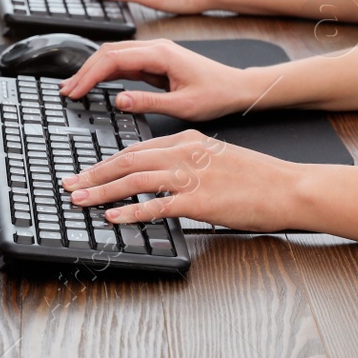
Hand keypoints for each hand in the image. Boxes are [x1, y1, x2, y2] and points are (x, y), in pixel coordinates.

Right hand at [57, 38, 252, 119]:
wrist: (237, 88)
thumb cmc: (216, 94)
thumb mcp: (182, 105)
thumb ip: (148, 101)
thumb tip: (118, 100)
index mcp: (161, 54)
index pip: (113, 59)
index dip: (90, 74)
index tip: (74, 91)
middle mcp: (155, 48)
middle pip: (108, 52)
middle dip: (84, 70)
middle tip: (66, 91)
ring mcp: (154, 53)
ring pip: (114, 56)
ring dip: (92, 70)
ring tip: (74, 87)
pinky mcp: (156, 61)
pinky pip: (124, 63)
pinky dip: (106, 72)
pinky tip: (95, 83)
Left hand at [62, 130, 307, 233]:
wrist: (286, 187)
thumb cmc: (256, 178)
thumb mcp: (217, 158)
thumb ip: (188, 163)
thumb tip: (162, 178)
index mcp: (188, 141)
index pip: (136, 149)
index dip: (106, 162)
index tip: (86, 172)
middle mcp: (185, 153)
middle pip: (127, 160)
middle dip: (94, 174)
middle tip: (71, 185)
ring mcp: (191, 176)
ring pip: (135, 179)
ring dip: (103, 191)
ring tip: (81, 201)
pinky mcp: (198, 200)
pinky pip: (156, 205)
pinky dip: (131, 210)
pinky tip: (114, 217)